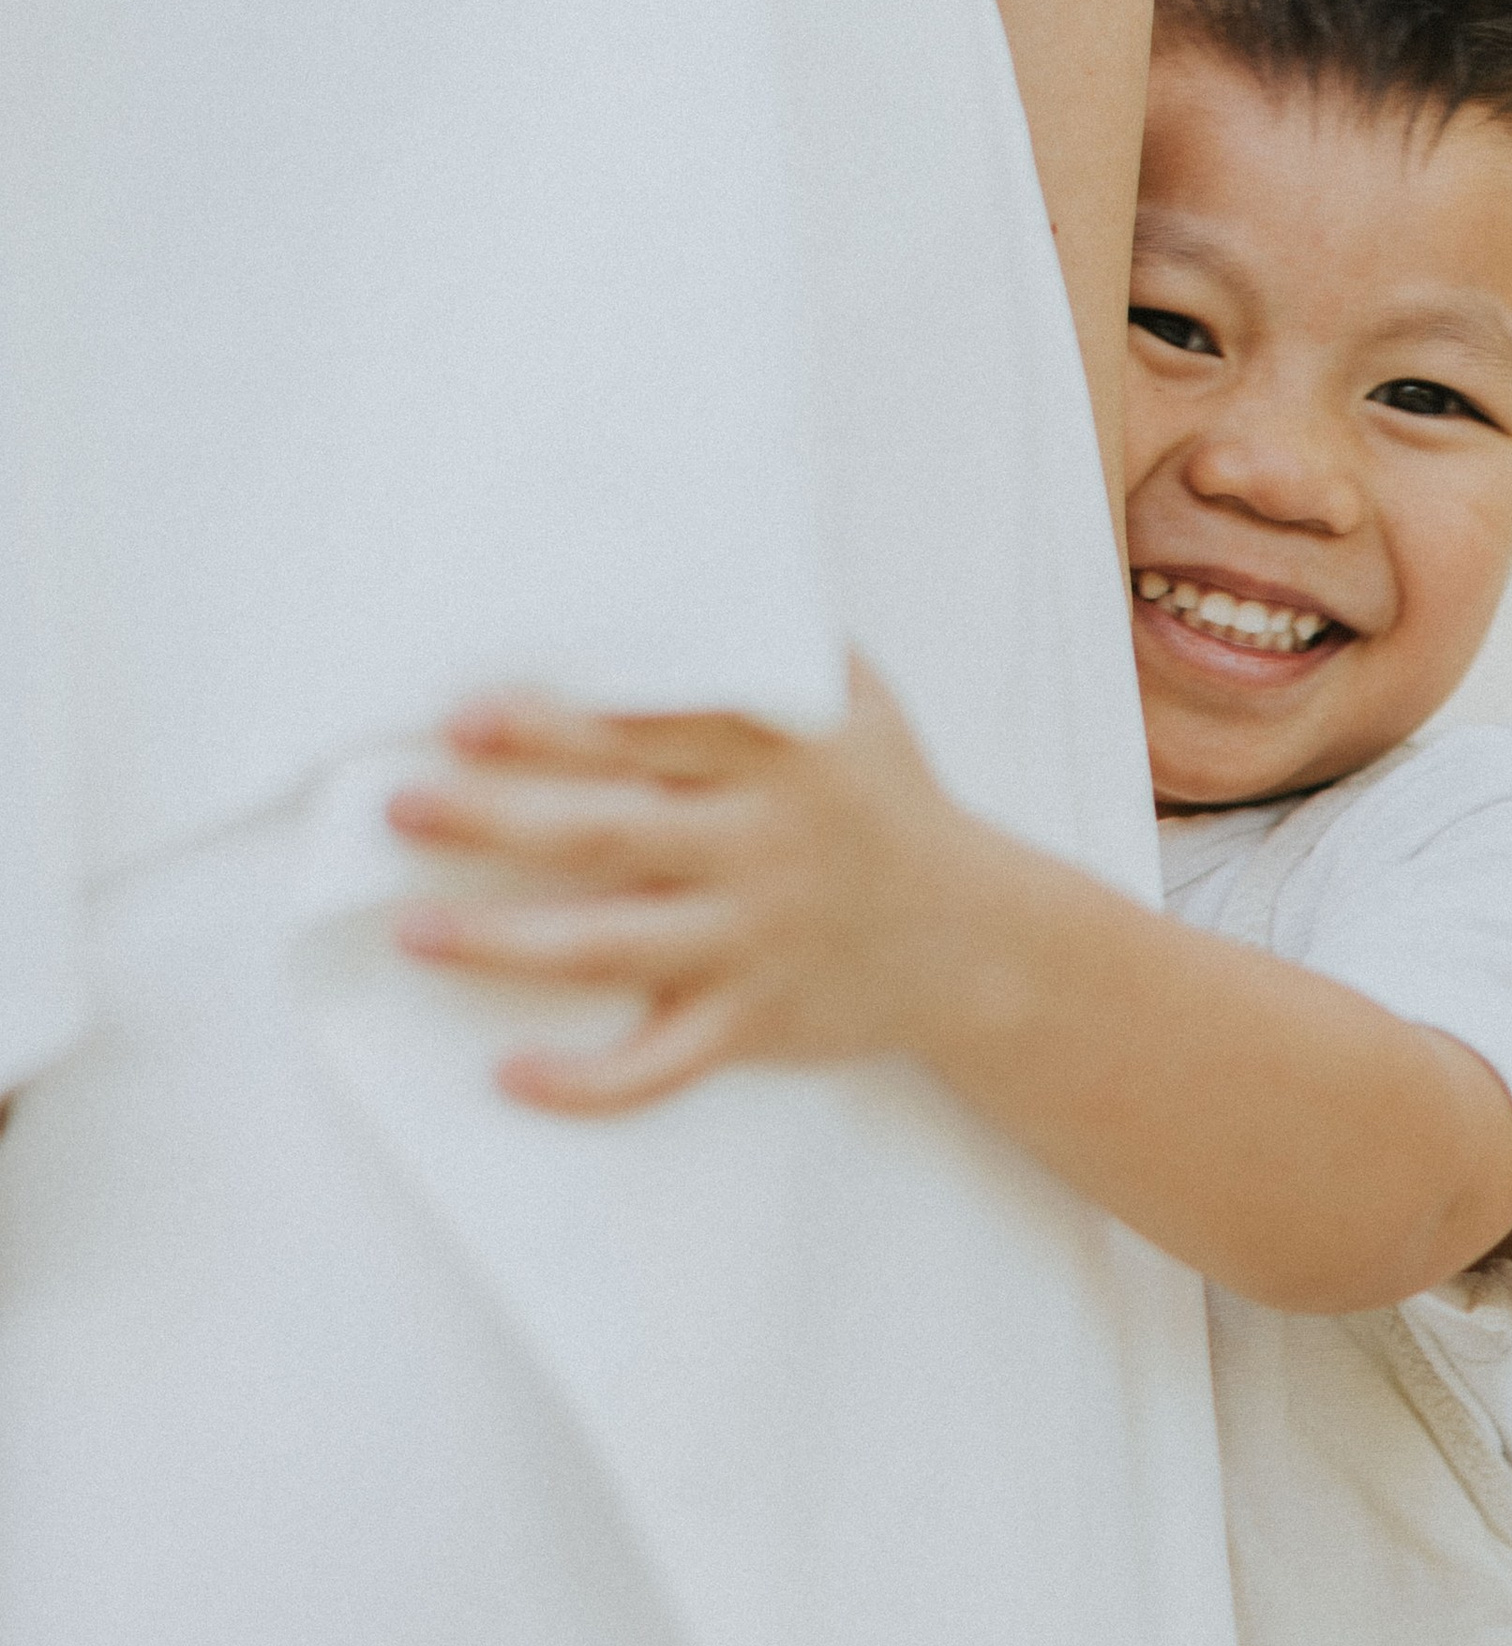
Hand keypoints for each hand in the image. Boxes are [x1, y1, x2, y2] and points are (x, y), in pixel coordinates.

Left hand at [385, 653, 967, 1114]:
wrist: (977, 943)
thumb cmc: (888, 804)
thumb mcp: (857, 703)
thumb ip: (774, 639)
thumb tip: (673, 561)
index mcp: (781, 759)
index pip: (652, 733)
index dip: (555, 725)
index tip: (465, 715)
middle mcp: (764, 849)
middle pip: (610, 831)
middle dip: (497, 819)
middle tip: (400, 806)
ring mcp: (756, 943)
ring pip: (614, 949)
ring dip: (505, 944)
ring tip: (414, 931)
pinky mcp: (754, 1024)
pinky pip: (660, 1066)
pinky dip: (586, 1083)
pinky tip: (509, 1074)